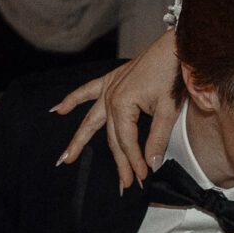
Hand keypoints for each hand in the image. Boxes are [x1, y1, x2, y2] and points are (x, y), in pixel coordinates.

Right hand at [53, 28, 181, 185]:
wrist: (175, 46)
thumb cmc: (172, 74)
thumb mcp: (168, 109)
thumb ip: (158, 138)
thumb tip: (152, 164)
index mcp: (122, 104)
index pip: (127, 142)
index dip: (135, 162)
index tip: (141, 178)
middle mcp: (110, 97)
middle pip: (112, 138)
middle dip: (119, 162)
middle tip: (123, 185)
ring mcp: (108, 89)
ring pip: (92, 121)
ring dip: (79, 140)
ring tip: (67, 158)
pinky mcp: (111, 80)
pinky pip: (86, 91)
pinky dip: (72, 100)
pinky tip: (58, 110)